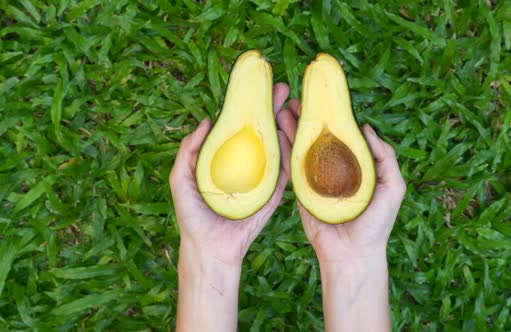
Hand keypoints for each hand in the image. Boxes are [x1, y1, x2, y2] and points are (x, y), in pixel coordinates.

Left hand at [169, 83, 291, 265]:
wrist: (210, 247)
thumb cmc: (192, 214)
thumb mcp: (181, 178)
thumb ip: (189, 150)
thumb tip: (205, 121)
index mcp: (227, 158)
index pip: (239, 126)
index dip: (247, 106)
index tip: (255, 86)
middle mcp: (247, 164)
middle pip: (262, 130)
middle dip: (271, 107)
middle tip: (280, 87)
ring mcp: (263, 178)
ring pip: (277, 146)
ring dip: (286, 124)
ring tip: (292, 105)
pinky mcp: (274, 194)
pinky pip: (285, 172)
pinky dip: (291, 154)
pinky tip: (294, 136)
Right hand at [277, 99, 404, 331]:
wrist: (352, 254)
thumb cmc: (377, 223)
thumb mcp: (393, 187)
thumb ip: (385, 157)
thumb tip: (366, 127)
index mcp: (355, 165)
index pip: (342, 134)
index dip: (333, 115)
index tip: (324, 95)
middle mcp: (334, 169)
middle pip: (318, 136)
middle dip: (308, 115)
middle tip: (298, 95)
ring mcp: (315, 179)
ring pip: (302, 146)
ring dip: (292, 126)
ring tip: (283, 106)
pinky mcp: (301, 191)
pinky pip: (291, 166)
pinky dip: (283, 147)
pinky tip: (277, 130)